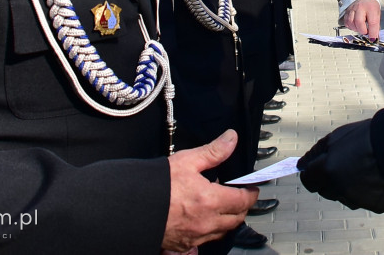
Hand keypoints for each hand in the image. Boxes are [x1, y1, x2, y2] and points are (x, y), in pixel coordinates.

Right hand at [163, 130, 257, 251]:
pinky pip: (206, 241)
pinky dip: (211, 230)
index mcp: (210, 200)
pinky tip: (204, 220)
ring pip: (223, 232)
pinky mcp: (183, 245)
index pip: (243, 200)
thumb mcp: (186, 161)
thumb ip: (212, 151)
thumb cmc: (156, 186)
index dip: (251, 193)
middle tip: (241, 196)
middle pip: (237, 219)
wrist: (131, 208)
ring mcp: (196, 236)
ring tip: (225, 207)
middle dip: (243, 207)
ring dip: (228, 220)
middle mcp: (206, 222)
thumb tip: (230, 139)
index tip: (252, 187)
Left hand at [298, 120, 383, 212]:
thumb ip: (317, 153)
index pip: (309, 180)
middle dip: (330, 179)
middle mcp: (340, 189)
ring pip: (346, 196)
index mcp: (327, 171)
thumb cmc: (368, 138)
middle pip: (326, 190)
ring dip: (349, 186)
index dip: (312, 173)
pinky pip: (366, 200)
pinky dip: (369, 191)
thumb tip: (301, 165)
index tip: (317, 168)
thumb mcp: (338, 137)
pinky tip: (378, 176)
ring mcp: (359, 200)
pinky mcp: (376, 206)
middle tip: (346, 164)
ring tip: (366, 168)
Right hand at [342, 0, 381, 39]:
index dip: (373, 33)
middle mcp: (360, 7)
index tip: (373, 39)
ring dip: (356, 29)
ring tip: (361, 28)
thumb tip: (375, 37)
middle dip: (363, 30)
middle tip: (366, 32)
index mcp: (371, 8)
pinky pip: (346, 23)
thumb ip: (376, 26)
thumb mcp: (377, 14)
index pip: (372, 22)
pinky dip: (351, 27)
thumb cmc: (370, 6)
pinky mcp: (346, 12)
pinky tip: (355, 25)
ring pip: (351, 23)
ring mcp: (352, 9)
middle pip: (359, 22)